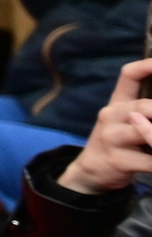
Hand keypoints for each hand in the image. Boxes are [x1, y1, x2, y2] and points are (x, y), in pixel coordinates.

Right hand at [65, 59, 151, 193]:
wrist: (92, 170)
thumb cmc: (118, 141)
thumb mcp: (124, 120)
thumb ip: (144, 108)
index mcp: (117, 103)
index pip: (129, 75)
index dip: (148, 66)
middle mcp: (111, 115)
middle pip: (145, 106)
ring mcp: (112, 138)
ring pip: (146, 133)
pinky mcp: (117, 160)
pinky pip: (150, 161)